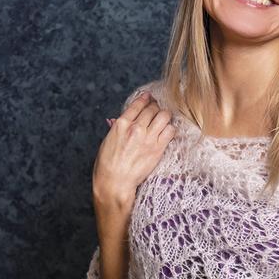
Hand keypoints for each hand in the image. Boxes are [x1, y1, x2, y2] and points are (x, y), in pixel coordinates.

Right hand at [93, 90, 175, 205]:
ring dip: (165, 116)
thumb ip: (116, 128)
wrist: (115, 182)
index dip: (145, 98)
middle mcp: (136, 128)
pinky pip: (170, 131)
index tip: (149, 97)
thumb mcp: (108, 141)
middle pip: (152, 109)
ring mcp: (148, 138)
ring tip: (164, 119)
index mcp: (122, 124)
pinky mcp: (158, 148)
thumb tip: (117, 120)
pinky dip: (170, 128)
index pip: (138, 104)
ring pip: (164, 116)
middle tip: (157, 109)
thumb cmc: (107, 164)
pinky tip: (167, 130)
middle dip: (155, 107)